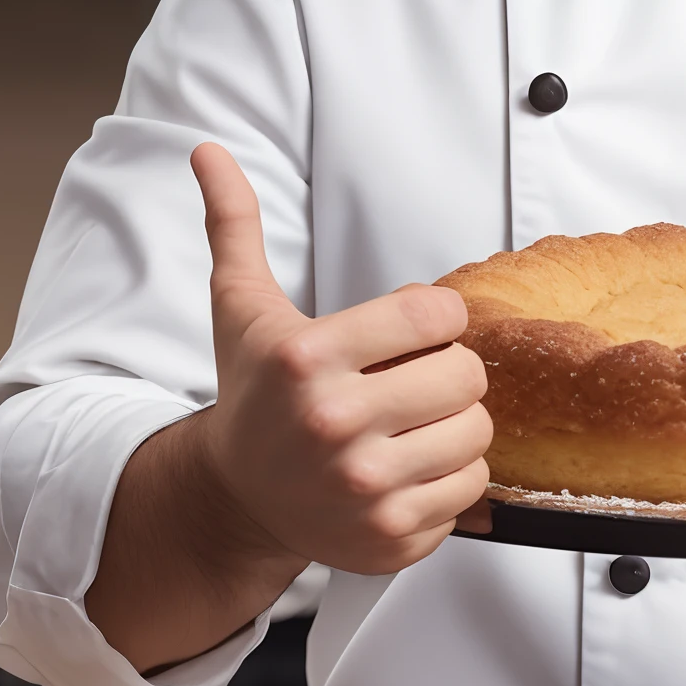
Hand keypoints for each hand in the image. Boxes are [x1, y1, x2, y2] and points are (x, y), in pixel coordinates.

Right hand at [187, 140, 492, 576]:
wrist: (233, 500)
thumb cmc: (253, 395)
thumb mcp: (241, 309)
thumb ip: (235, 224)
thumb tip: (209, 148)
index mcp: (307, 358)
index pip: (437, 316)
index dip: (435, 319)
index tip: (412, 330)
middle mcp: (334, 424)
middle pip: (467, 377)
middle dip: (449, 373)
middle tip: (414, 381)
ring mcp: (362, 487)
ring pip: (477, 436)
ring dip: (456, 426)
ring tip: (413, 424)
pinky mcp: (388, 537)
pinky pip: (469, 493)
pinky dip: (451, 480)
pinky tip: (409, 469)